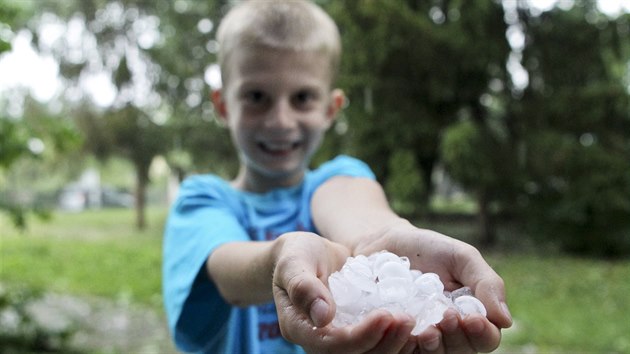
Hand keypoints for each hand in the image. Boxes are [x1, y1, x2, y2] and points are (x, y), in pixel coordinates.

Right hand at [271, 232, 418, 353]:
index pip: (331, 344)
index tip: (384, 315)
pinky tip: (411, 321)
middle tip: (407, 319)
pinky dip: (393, 337)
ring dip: (392, 343)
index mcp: (298, 327)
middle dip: (383, 342)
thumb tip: (322, 317)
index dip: (360, 336)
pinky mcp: (352, 331)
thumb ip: (303, 286)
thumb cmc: (296, 254)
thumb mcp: (294, 262)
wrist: (305, 256)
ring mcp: (336, 339)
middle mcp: (317, 340)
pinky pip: (374, 343)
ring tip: (411, 319)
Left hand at [353, 220, 512, 352]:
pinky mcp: (392, 336)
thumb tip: (505, 320)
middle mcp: (446, 332)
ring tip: (428, 329)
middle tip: (448, 317)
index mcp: (469, 316)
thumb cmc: (429, 250)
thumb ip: (486, 283)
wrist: (385, 242)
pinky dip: (402, 342)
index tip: (473, 318)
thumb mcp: (462, 257)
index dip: (482, 333)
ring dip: (433, 346)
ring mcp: (418, 337)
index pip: (486, 338)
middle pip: (461, 351)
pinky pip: (400, 350)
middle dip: (457, 338)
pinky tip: (402, 325)